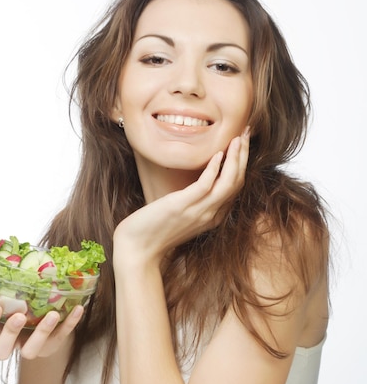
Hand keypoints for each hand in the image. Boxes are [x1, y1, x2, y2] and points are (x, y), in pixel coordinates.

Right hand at [0, 287, 83, 360]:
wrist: (46, 308)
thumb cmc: (19, 299)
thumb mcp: (0, 291)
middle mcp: (12, 340)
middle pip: (1, 351)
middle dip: (9, 334)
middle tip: (19, 316)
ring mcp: (32, 345)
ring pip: (30, 351)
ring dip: (41, 333)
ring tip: (51, 314)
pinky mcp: (53, 343)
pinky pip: (62, 336)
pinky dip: (70, 323)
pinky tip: (77, 308)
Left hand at [113, 128, 249, 265]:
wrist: (137, 249)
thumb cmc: (153, 232)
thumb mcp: (180, 215)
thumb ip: (192, 202)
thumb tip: (194, 185)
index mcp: (212, 217)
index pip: (235, 188)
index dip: (242, 164)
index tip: (241, 143)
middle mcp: (210, 215)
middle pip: (237, 182)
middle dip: (243, 156)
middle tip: (246, 133)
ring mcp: (198, 212)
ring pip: (228, 182)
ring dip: (235, 158)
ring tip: (237, 138)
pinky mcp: (182, 206)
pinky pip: (206, 185)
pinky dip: (215, 168)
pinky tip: (218, 154)